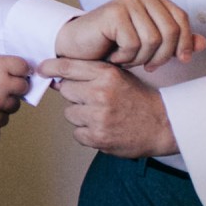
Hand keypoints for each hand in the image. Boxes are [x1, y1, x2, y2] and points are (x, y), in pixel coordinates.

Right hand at [0, 55, 32, 142]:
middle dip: (16, 90)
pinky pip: (2, 120)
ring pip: (14, 106)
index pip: (23, 66)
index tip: (16, 74)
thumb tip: (8, 73)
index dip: (21, 71)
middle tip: (1, 91)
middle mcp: (2, 82)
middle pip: (23, 87)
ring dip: (5, 106)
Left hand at [36, 58, 177, 157]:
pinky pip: (77, 133)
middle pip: (65, 90)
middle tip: (94, 99)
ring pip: (69, 113)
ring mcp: (98, 117)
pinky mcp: (98, 138)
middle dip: (75, 95)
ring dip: (80, 115)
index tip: (41, 69)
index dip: (50, 67)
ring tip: (102, 115)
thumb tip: (57, 76)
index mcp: (107, 74)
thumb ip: (91, 73)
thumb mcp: (119, 77)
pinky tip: (103, 128)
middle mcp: (101, 94)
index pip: (68, 67)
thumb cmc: (139, 99)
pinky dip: (86, 133)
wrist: (165, 125)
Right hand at [55, 0, 205, 69]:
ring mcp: (126, 1)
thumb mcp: (150, 45)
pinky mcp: (114, 13)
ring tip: (127, 58)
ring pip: (154, 40)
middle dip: (162, 55)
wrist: (77, 48)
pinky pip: (134, 44)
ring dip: (141, 58)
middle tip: (146, 64)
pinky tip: (114, 55)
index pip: (181, 19)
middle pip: (171, 30)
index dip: (185, 43)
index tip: (180, 60)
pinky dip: (126, 57)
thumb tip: (203, 43)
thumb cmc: (112, 45)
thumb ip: (176, 42)